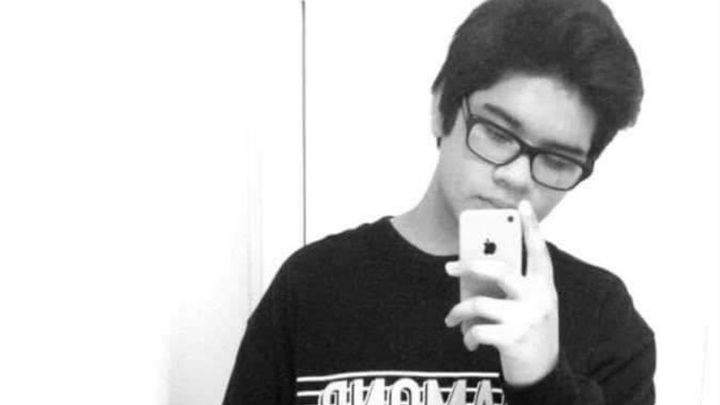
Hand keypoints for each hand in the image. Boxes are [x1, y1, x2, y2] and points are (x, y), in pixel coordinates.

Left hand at [445, 200, 558, 386]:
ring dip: (458, 312)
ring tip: (451, 319)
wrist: (544, 374)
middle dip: (469, 266)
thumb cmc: (530, 332)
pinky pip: (477, 330)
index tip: (521, 204)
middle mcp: (539, 299)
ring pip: (478, 304)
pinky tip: (469, 341)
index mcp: (545, 286)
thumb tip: (475, 269)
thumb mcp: (530, 306)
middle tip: (448, 267)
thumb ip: (513, 288)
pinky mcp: (513, 339)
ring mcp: (526, 319)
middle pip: (499, 271)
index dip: (532, 227)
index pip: (539, 251)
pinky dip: (468, 336)